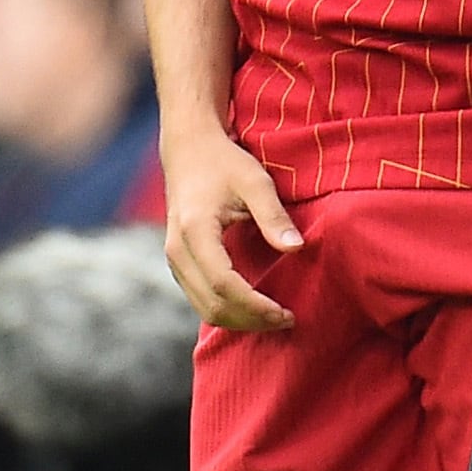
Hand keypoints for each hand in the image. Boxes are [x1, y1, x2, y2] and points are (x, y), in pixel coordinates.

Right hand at [162, 123, 302, 331]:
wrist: (188, 150)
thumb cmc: (224, 162)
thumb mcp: (255, 181)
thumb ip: (273, 216)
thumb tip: (297, 249)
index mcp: (195, 231)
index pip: (224, 284)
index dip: (255, 305)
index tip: (286, 312)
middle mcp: (177, 251)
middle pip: (211, 305)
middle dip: (250, 320)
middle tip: (286, 320)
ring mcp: (173, 260)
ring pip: (203, 308)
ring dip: (239, 320)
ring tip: (274, 318)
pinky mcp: (178, 263)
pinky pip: (199, 298)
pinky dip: (226, 309)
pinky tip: (254, 307)